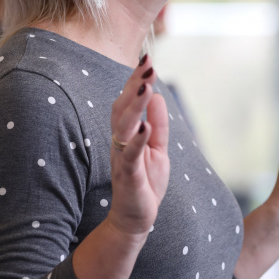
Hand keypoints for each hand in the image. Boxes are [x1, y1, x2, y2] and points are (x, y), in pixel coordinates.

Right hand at [108, 55, 169, 238]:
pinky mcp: (128, 175)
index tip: (147, 58)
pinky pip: (131, 155)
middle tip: (148, 64)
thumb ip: (158, 124)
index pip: (128, 101)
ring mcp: (122, 157)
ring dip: (135, 106)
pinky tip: (145, 126)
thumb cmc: (145, 183)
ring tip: (146, 86)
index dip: (136, 79)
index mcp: (126, 133)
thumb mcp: (158, 149)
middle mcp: (120, 141)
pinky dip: (137, 140)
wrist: (135, 219)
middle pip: (123, 107)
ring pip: (124, 126)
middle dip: (135, 85)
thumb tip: (159, 96)